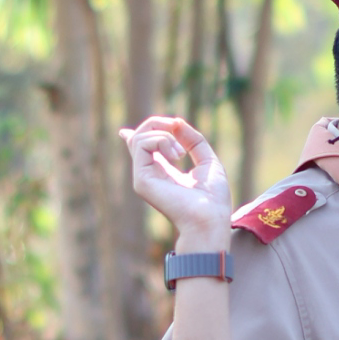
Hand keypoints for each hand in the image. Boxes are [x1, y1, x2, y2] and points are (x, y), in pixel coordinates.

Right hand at [121, 117, 231, 248]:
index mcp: (163, 172)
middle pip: (139, 138)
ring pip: (139, 138)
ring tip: (181, 152)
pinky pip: (142, 144)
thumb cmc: (213, 197)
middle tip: (177, 126)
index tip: (125, 133)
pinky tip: (177, 155)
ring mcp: (143, 177)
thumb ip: (193, 140)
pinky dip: (161, 140)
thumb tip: (177, 122)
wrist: (210, 217)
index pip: (141, 151)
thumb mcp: (207, 160)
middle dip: (159, 124)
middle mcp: (149, 174)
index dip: (133, 137)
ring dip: (164, 134)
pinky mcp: (141, 179)